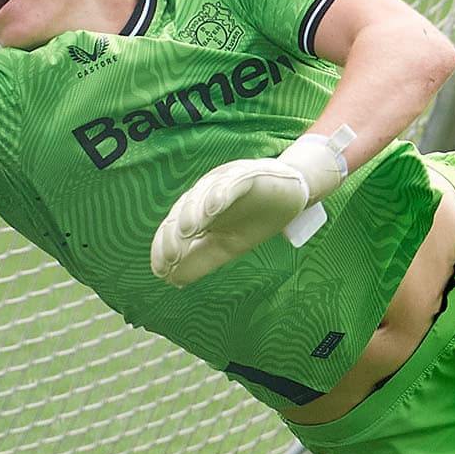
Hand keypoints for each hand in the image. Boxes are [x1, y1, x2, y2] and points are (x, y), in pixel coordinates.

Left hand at [151, 126, 353, 286]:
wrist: (293, 194)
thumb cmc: (255, 219)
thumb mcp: (227, 246)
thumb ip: (200, 259)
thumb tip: (171, 280)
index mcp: (198, 212)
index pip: (175, 227)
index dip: (165, 246)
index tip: (161, 269)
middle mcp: (206, 194)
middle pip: (184, 211)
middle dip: (174, 234)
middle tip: (171, 255)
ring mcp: (225, 181)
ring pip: (204, 195)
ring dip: (194, 212)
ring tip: (186, 231)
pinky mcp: (248, 174)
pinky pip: (232, 182)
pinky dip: (222, 193)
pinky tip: (213, 208)